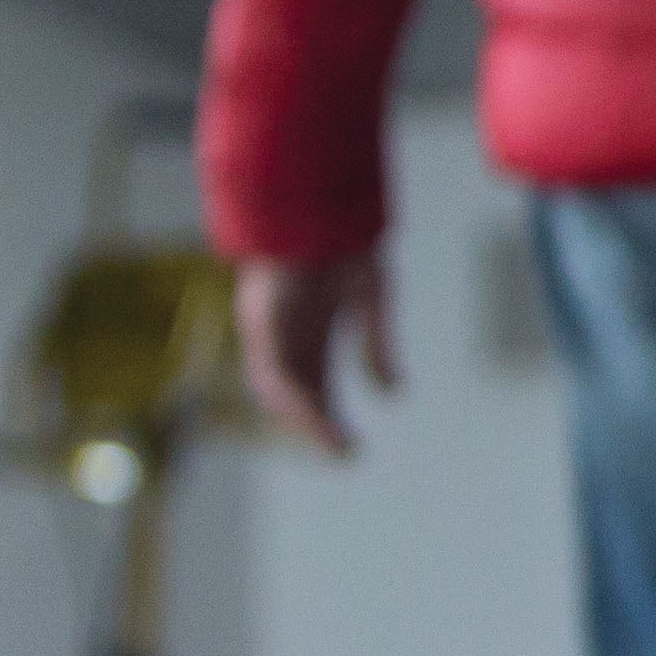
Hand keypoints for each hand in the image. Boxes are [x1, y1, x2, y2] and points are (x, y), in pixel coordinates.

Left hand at [234, 252, 398, 458]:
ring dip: (304, 417)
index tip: (352, 446)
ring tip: (331, 439)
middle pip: (292, 393)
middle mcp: (284, 334)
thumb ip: (378, 346)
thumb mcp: (372, 300)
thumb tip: (392, 393)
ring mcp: (270, 327)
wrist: (322, 202)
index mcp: (308, 331)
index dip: (329, 418)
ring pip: (276, 387)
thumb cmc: (344, 242)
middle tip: (344, 453)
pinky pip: (273, 367)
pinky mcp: (263, 318)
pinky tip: (317, 410)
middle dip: (317, 426)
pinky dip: (294, 394)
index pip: (312, 385)